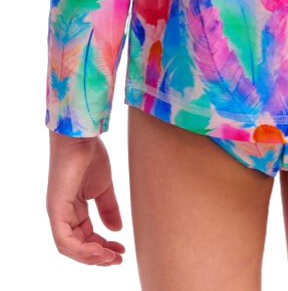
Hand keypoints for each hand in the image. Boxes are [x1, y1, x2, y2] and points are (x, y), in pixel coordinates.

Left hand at [45, 131, 126, 265]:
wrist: (82, 137)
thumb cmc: (90, 155)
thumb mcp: (103, 188)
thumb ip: (108, 209)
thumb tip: (116, 230)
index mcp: (73, 210)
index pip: (86, 238)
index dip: (103, 248)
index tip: (122, 251)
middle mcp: (62, 215)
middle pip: (78, 247)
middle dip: (99, 257)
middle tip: (119, 259)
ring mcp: (57, 213)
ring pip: (69, 248)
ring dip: (91, 257)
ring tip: (111, 257)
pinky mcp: (55, 210)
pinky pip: (63, 240)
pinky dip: (81, 250)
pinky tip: (99, 250)